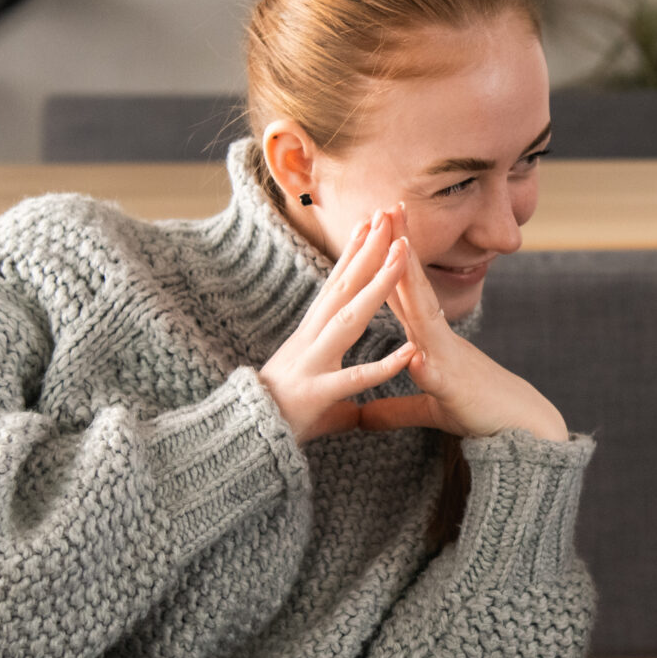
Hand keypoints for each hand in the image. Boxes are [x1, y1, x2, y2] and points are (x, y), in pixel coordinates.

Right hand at [258, 207, 418, 444]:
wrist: (246, 440)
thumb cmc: (284, 416)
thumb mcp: (318, 392)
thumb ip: (343, 394)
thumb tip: (361, 407)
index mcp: (312, 335)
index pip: (335, 285)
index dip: (352, 253)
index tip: (369, 223)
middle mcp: (312, 340)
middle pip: (343, 288)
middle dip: (367, 252)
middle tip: (387, 217)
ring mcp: (314, 363)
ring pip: (350, 318)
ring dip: (377, 286)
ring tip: (401, 258)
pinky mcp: (318, 393)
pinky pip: (356, 378)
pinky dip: (383, 365)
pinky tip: (410, 351)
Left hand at [360, 239, 567, 441]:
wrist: (524, 431)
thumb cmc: (480, 412)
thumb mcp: (430, 409)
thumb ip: (396, 407)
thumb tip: (362, 414)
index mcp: (429, 342)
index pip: (403, 295)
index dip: (386, 263)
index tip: (373, 228)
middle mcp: (439, 342)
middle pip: (415, 289)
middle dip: (399, 250)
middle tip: (388, 207)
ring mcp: (449, 361)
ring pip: (425, 317)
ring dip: (411, 282)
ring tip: (398, 248)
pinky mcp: (457, 391)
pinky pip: (440, 376)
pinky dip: (427, 365)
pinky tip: (415, 355)